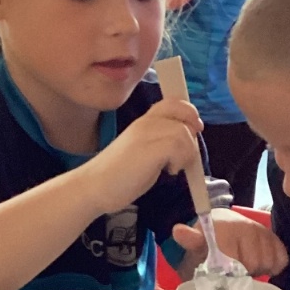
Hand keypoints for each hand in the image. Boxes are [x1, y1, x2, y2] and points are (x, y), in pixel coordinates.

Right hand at [80, 97, 201, 216]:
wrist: (94, 187)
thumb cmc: (119, 175)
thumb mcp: (143, 151)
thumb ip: (161, 142)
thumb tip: (187, 140)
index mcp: (143, 121)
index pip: (173, 102)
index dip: (188, 112)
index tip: (194, 130)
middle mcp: (145, 122)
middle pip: (182, 110)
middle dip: (192, 130)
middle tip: (186, 152)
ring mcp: (146, 134)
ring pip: (184, 132)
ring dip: (187, 152)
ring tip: (172, 167)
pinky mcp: (150, 149)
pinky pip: (180, 145)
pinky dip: (181, 160)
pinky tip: (169, 171)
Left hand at [172, 212, 288, 276]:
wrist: (221, 228)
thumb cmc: (208, 243)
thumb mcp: (196, 244)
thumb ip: (190, 240)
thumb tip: (178, 230)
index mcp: (226, 228)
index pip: (235, 262)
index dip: (229, 274)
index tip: (224, 275)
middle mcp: (247, 226)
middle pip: (253, 265)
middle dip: (244, 274)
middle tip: (234, 273)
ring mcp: (263, 232)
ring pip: (268, 263)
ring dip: (258, 271)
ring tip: (246, 269)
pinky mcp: (275, 238)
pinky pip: (281, 259)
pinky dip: (273, 267)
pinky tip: (261, 267)